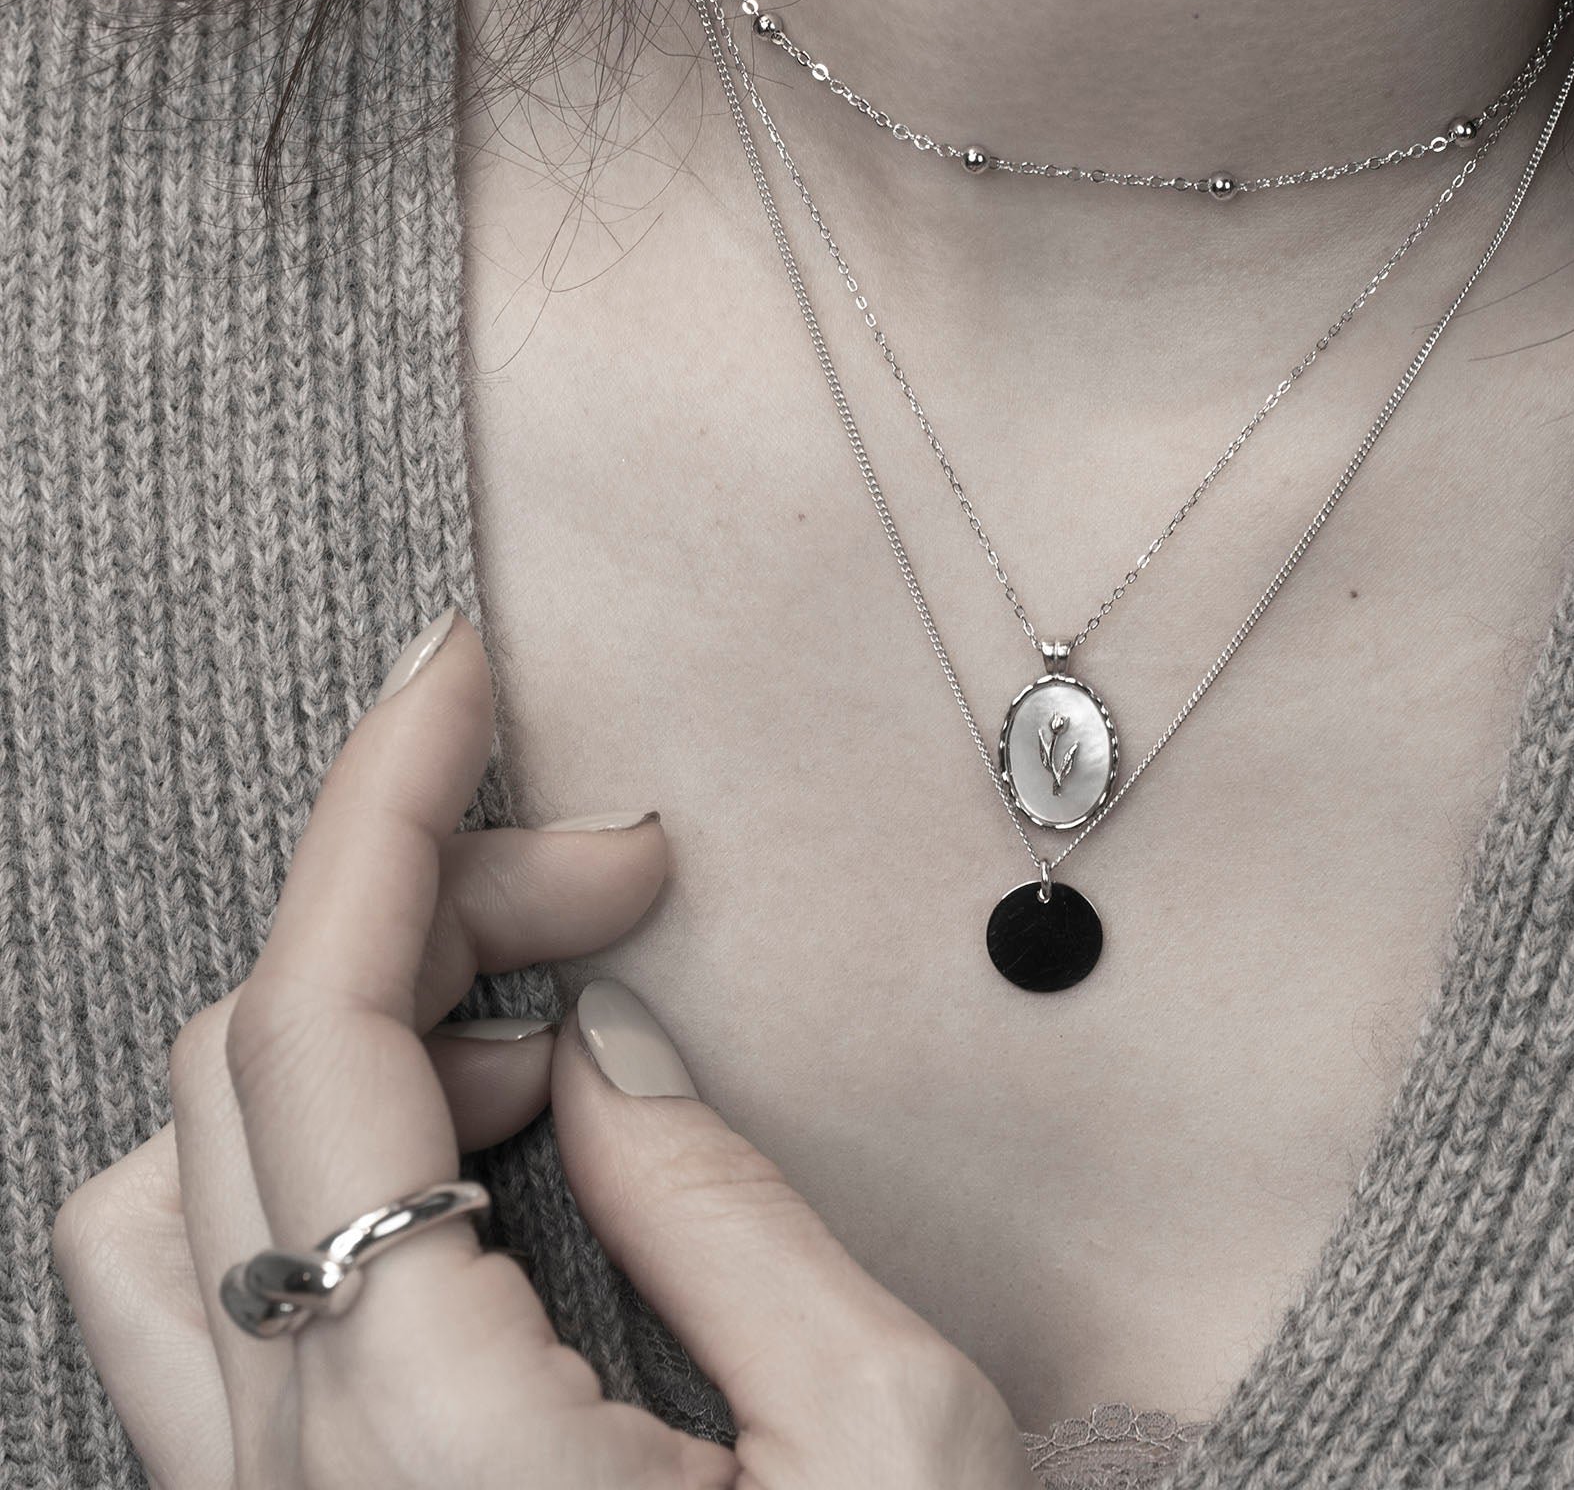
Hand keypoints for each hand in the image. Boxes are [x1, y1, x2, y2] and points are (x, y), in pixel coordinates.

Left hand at [54, 606, 1031, 1488]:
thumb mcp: (892, 1442)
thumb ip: (715, 1214)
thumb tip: (591, 1040)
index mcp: (426, 1446)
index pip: (321, 1030)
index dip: (386, 812)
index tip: (464, 673)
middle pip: (243, 1075)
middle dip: (428, 912)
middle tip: (623, 882)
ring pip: (169, 1193)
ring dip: (350, 1047)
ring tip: (551, 1044)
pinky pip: (215, 1303)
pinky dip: (337, 1171)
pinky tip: (507, 1180)